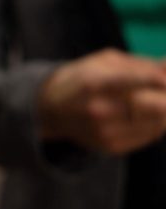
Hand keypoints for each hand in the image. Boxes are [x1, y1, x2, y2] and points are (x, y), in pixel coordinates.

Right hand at [38, 48, 165, 153]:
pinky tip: (148, 113)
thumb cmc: (83, 78)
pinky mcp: (113, 147)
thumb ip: (140, 64)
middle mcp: (98, 110)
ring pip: (158, 122)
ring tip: (158, 98)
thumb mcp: (103, 61)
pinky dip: (158, 122)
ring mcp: (106, 131)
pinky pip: (151, 135)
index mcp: (92, 83)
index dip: (156, 79)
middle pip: (153, 106)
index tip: (165, 78)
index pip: (131, 81)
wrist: (52, 110)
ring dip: (165, 109)